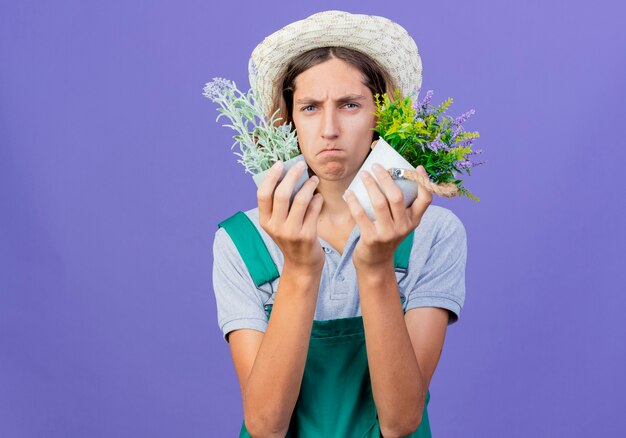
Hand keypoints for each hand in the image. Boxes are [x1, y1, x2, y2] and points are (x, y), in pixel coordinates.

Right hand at [257, 160, 324, 274]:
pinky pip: (314, 210)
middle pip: (282, 194)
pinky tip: (318, 196)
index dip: (270, 177)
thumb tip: (287, 174)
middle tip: (301, 165)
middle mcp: (275, 227)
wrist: (301, 264)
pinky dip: (317, 199)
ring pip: (301, 200)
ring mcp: (291, 232)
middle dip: (293, 175)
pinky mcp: (307, 236)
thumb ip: (279, 205)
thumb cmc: (290, 238)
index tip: (280, 164)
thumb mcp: (277, 224)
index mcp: (264, 221)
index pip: (263, 195)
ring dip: (309, 185)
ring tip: (314, 179)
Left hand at [345, 163, 431, 268]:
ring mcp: (388, 234)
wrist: (376, 263)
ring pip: (379, 203)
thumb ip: (400, 206)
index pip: (425, 200)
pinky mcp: (371, 238)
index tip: (417, 167)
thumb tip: (389, 174)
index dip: (423, 182)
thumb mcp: (400, 223)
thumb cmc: (386, 235)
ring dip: (370, 185)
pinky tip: (348, 192)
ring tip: (363, 174)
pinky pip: (360, 215)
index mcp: (413, 220)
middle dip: (386, 178)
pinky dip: (353, 201)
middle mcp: (403, 227)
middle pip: (397, 197)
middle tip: (376, 166)